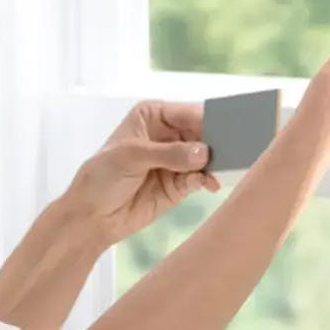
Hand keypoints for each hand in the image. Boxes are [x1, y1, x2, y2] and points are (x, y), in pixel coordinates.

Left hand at [59, 101, 220, 245]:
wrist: (92, 216)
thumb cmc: (102, 176)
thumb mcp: (131, 156)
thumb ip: (168, 153)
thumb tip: (203, 152)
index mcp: (153, 115)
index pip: (187, 112)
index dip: (207, 119)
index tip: (227, 127)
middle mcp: (168, 134)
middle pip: (202, 133)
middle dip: (217, 141)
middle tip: (236, 148)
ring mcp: (176, 160)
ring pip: (206, 156)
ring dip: (217, 162)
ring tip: (229, 167)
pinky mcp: (180, 184)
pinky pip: (201, 178)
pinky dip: (209, 180)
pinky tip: (211, 184)